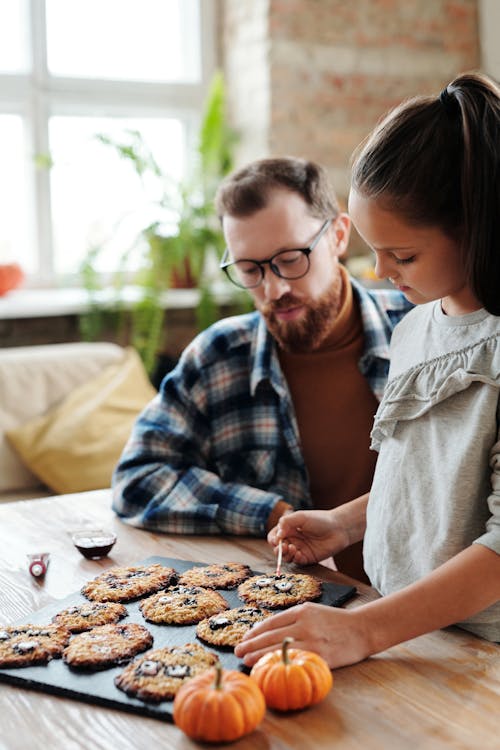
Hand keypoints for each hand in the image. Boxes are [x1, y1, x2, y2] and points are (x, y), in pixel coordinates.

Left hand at [234, 602, 368, 668]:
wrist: (362, 629)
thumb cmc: (335, 621)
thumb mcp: (313, 611)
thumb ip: (292, 619)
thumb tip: (267, 631)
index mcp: (302, 611)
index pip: (271, 622)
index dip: (254, 631)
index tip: (243, 638)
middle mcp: (305, 625)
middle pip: (271, 636)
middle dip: (251, 644)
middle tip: (237, 651)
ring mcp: (313, 642)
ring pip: (280, 650)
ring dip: (260, 656)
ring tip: (246, 660)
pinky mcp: (321, 657)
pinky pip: (296, 662)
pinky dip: (282, 666)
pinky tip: (272, 670)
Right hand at [267, 509, 348, 565]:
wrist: (338, 528)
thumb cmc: (320, 520)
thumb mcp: (300, 516)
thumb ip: (286, 522)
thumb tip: (277, 534)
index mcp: (289, 529)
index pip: (274, 536)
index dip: (273, 539)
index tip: (277, 539)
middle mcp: (293, 540)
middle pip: (278, 548)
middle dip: (278, 549)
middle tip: (283, 546)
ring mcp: (300, 549)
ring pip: (286, 557)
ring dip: (285, 555)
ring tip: (292, 548)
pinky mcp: (308, 558)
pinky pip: (297, 562)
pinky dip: (295, 559)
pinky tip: (298, 553)